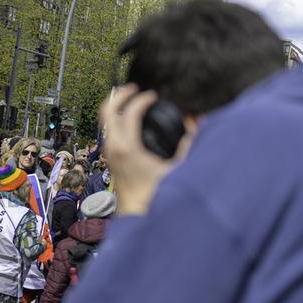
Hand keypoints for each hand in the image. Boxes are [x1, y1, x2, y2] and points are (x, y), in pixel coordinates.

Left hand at [99, 84, 178, 215]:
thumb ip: (190, 143)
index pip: (129, 112)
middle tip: (134, 88)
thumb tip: (197, 122)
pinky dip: (118, 119)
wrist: (139, 215)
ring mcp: (110, 153)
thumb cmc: (156, 195)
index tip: (153, 96)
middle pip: (106, 110)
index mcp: (127, 148)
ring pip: (105, 121)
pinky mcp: (112, 158)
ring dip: (117, 107)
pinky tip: (132, 119)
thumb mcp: (178, 168)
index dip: (141, 99)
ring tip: (132, 99)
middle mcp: (113, 148)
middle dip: (120, 95)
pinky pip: (109, 131)